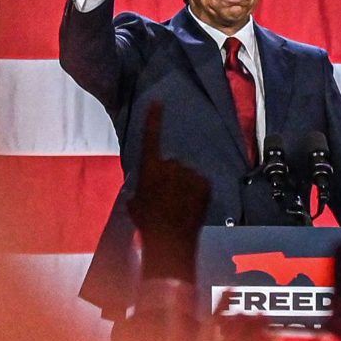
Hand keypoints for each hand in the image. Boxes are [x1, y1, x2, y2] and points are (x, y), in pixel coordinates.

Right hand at [127, 105, 210, 281]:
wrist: (170, 239)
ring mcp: (189, 173)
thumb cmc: (147, 223)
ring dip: (184, 187)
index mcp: (150, 167)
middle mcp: (171, 165)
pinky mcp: (205, 183)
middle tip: (166, 199)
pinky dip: (197, 193)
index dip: (153, 119)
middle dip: (170, 178)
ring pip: (187, 176)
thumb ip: (140, 192)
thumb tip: (140, 195)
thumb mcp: (135, 205)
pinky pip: (200, 184)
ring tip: (179, 207)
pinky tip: (191, 207)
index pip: (150, 137)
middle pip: (172, 165)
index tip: (157, 101)